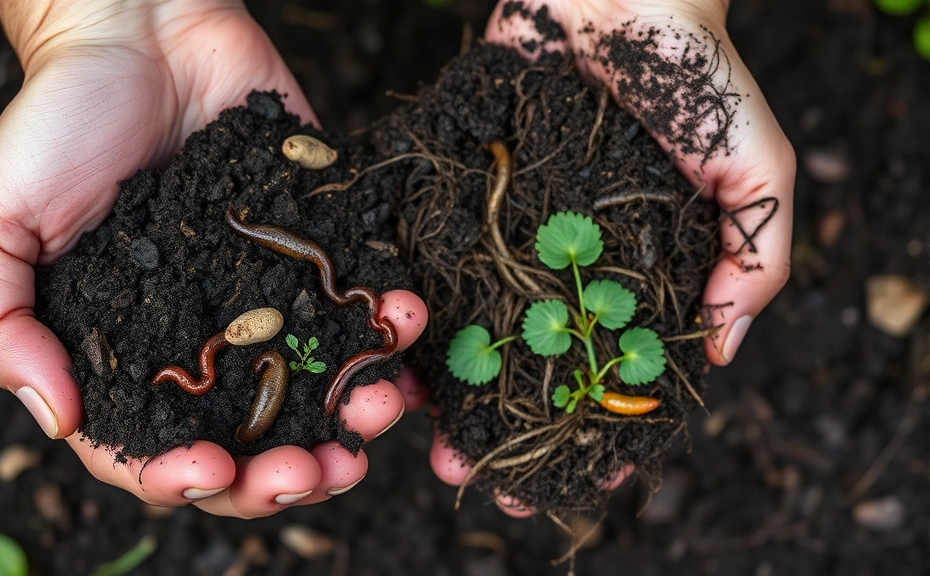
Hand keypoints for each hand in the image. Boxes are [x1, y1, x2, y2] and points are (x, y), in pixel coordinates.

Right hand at [0, 0, 427, 516]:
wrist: (141, 30)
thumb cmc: (56, 123)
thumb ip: (1, 327)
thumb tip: (60, 421)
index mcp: (128, 353)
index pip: (156, 447)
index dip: (186, 477)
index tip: (215, 470)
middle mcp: (204, 340)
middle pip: (252, 436)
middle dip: (289, 471)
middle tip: (324, 471)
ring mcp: (266, 298)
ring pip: (318, 386)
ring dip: (354, 413)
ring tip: (379, 409)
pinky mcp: (314, 249)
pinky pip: (359, 304)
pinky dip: (388, 330)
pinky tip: (405, 335)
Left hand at [427, 0, 794, 515]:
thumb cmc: (697, 77)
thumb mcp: (754, 170)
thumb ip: (756, 259)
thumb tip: (724, 354)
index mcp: (638, 269)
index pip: (622, 370)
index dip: (606, 429)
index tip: (585, 484)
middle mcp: (571, 261)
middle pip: (539, 362)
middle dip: (511, 425)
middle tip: (481, 477)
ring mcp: (514, 231)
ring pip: (480, 324)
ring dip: (455, 387)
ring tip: (428, 439)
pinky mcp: (466, 192)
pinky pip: (438, 255)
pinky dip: (417, 306)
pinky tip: (397, 356)